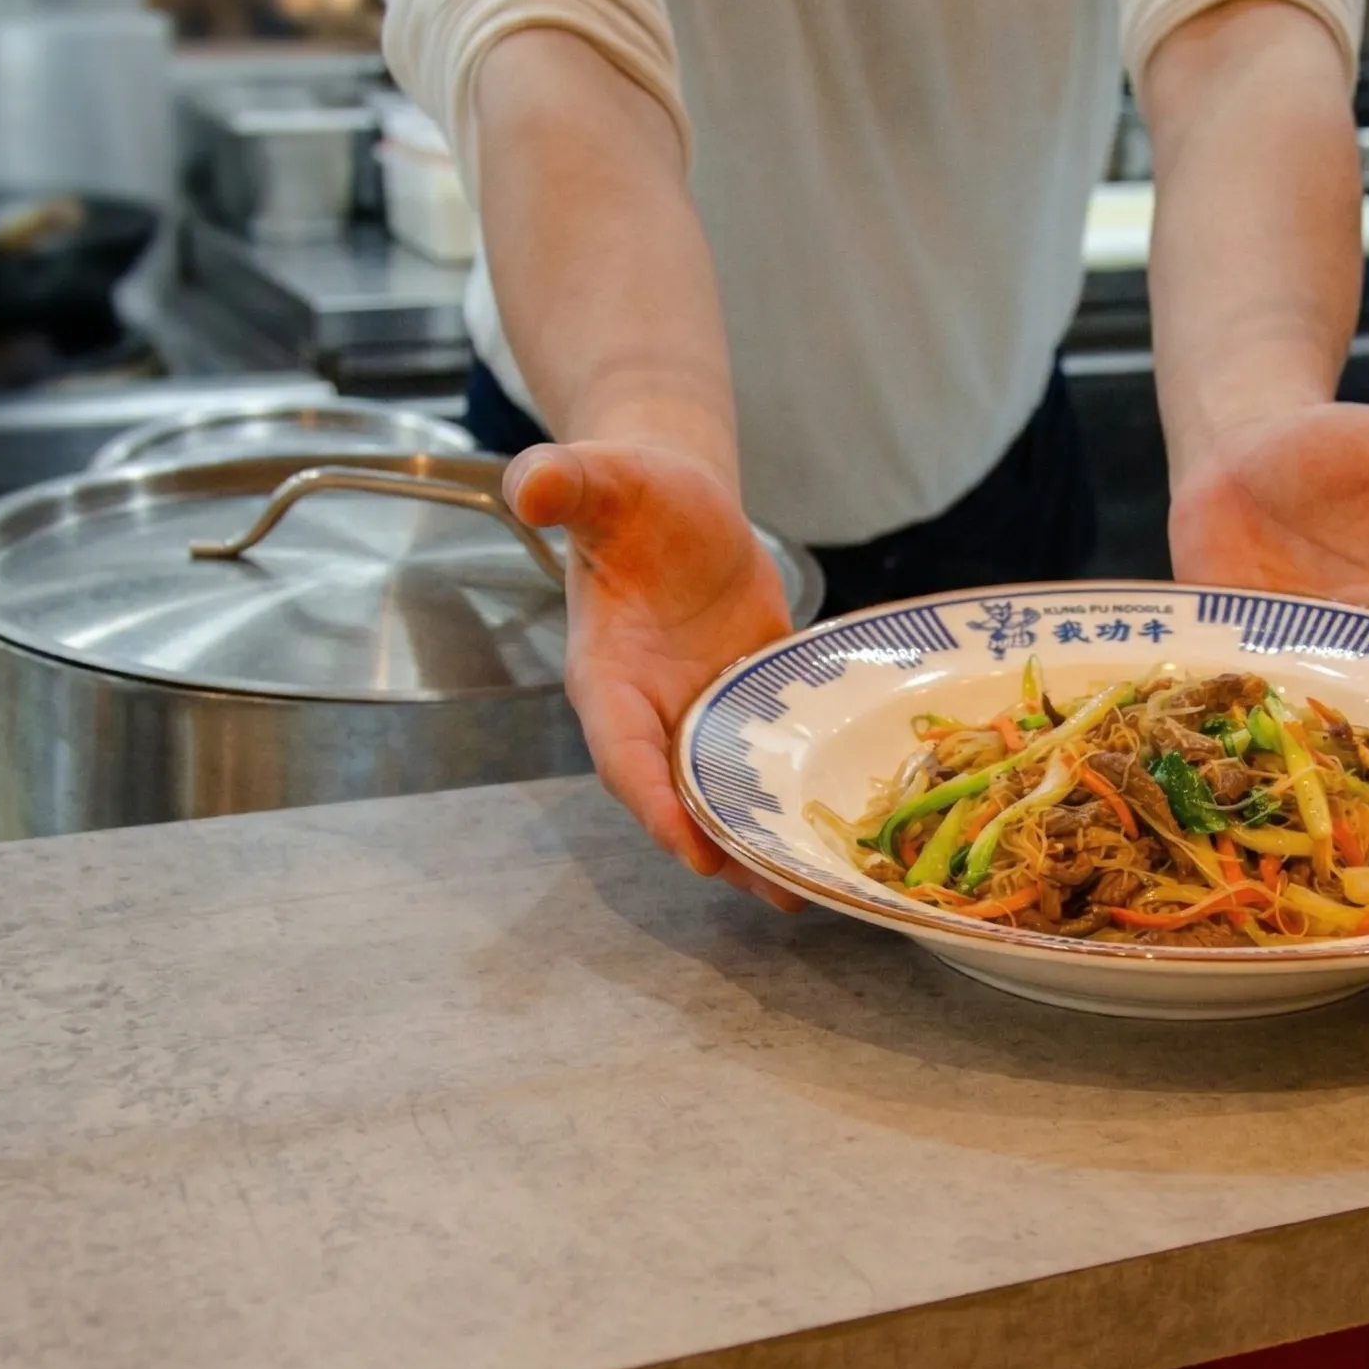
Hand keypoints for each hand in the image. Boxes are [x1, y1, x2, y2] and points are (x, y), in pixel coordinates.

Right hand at [506, 441, 801, 909]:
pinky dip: (793, 794)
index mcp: (606, 672)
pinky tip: (838, 831)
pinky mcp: (748, 702)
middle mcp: (650, 707)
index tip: (689, 847)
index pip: (621, 750)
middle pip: (677, 795)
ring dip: (759, 841)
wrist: (673, 499)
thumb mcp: (602, 479)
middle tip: (773, 889)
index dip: (652, 800)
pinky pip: (768, 757)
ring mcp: (699, 710)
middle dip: (719, 845)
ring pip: (723, 792)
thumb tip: (531, 483)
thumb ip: (566, 483)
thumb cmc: (631, 491)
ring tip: (810, 887)